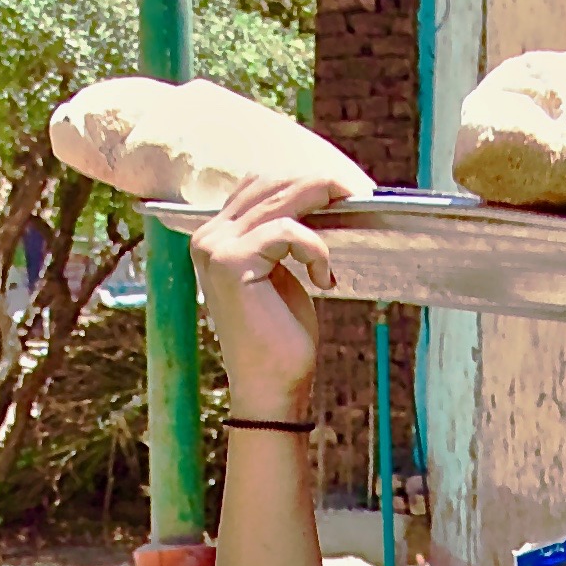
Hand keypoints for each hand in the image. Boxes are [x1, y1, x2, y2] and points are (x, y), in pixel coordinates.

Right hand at [189, 174, 343, 418]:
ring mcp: (216, 247)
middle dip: (318, 184)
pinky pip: (288, 232)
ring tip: (347, 231)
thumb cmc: (282, 335)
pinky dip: (315, 250)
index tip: (342, 191)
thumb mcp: (282, 273)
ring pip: (280, 200)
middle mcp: (208, 235)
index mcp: (216, 235)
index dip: (302, 181)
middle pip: (269, 183)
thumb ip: (282, 235)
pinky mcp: (232, 262)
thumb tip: (314, 195)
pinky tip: (322, 281)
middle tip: (357, 196)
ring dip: (323, 209)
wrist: (272, 384)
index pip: (259, 184)